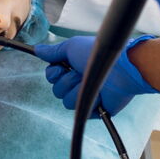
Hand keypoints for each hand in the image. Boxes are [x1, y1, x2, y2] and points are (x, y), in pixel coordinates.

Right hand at [34, 35, 158, 115]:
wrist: (121, 69)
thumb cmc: (99, 55)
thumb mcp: (72, 47)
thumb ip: (55, 52)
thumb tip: (38, 50)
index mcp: (72, 67)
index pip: (51, 76)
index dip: (55, 73)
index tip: (63, 66)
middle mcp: (78, 82)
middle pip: (57, 90)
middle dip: (68, 81)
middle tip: (81, 72)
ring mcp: (87, 96)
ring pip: (67, 102)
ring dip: (78, 90)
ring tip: (92, 82)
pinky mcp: (95, 109)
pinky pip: (81, 111)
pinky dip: (90, 102)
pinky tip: (100, 94)